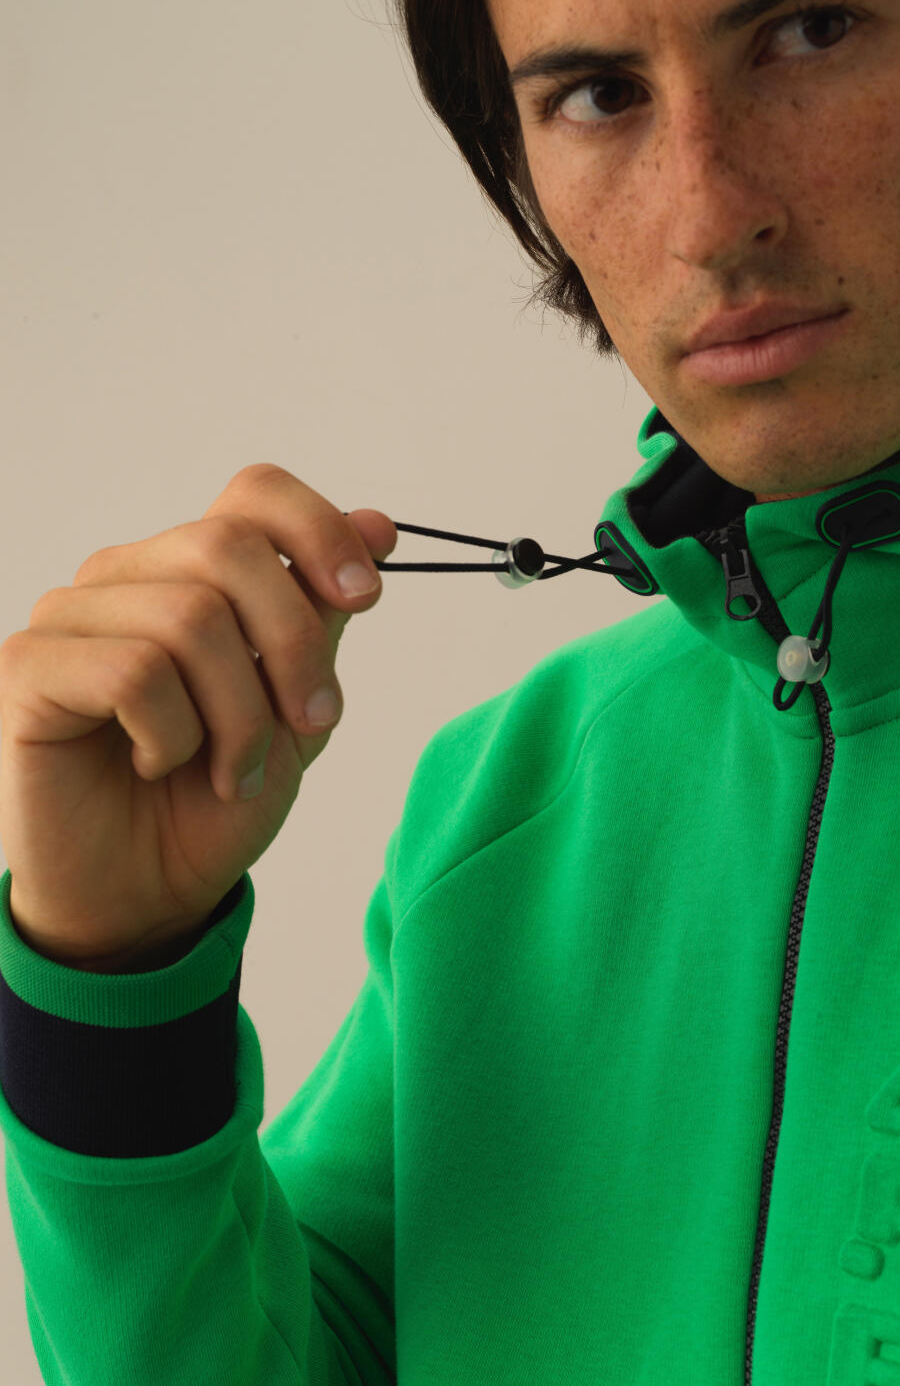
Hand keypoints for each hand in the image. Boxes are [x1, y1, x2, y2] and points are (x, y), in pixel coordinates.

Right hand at [0, 463, 396, 970]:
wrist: (150, 894)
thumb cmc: (215, 799)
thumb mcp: (296, 705)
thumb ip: (323, 615)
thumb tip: (378, 523)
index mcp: (191, 571)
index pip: (253, 492)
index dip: (320, 529)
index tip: (367, 594)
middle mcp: (126, 576)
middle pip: (231, 546)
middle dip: (295, 645)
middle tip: (310, 722)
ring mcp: (71, 616)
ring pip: (189, 618)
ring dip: (239, 714)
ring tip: (234, 767)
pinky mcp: (27, 667)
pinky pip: (133, 671)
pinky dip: (174, 734)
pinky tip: (160, 764)